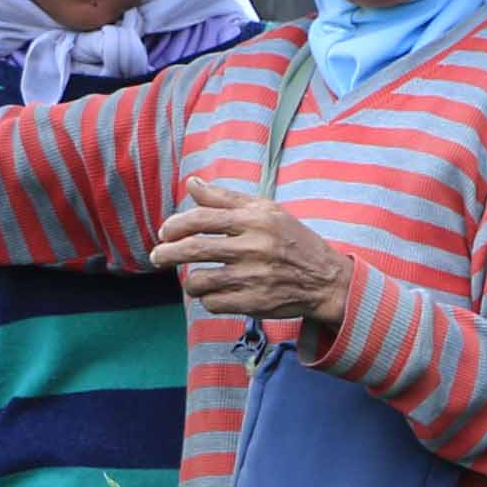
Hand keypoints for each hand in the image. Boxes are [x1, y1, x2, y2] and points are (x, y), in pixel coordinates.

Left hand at [151, 177, 351, 324]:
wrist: (328, 280)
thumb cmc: (294, 241)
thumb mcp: (267, 212)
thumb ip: (226, 198)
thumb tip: (192, 183)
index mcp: (256, 220)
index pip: (201, 219)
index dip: (175, 225)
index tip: (165, 233)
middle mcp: (255, 247)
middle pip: (193, 249)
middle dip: (166, 254)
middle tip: (158, 256)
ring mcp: (254, 277)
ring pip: (199, 281)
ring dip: (190, 281)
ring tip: (195, 280)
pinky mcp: (255, 303)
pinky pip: (213, 303)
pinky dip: (209, 300)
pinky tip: (217, 294)